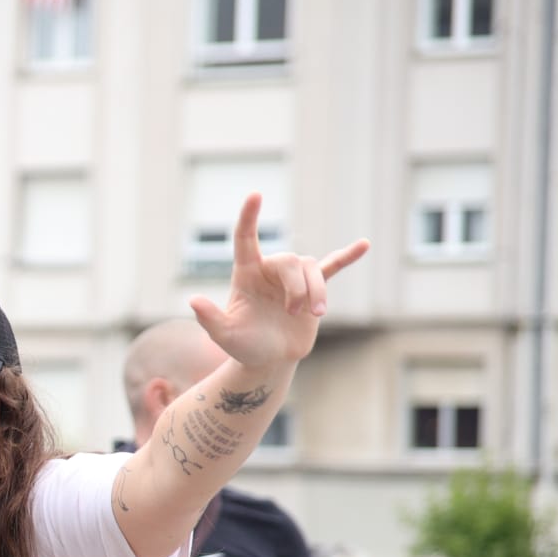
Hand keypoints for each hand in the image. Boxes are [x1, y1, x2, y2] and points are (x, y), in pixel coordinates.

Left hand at [187, 195, 368, 370]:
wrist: (269, 360)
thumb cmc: (243, 346)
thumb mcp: (224, 335)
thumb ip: (209, 318)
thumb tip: (193, 300)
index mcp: (246, 273)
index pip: (245, 239)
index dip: (249, 217)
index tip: (255, 195)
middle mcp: (269, 271)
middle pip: (290, 261)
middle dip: (297, 287)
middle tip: (293, 312)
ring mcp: (293, 280)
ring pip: (311, 269)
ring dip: (315, 292)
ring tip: (315, 314)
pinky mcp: (313, 291)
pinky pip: (331, 267)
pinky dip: (346, 257)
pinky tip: (364, 245)